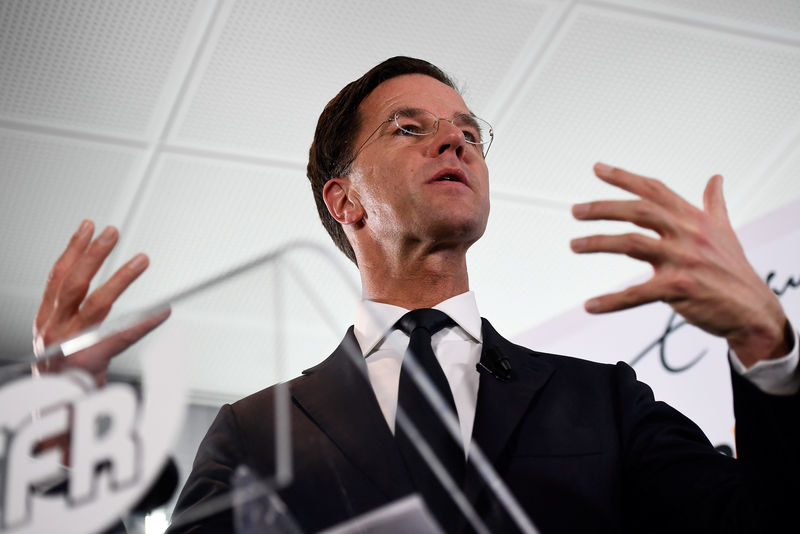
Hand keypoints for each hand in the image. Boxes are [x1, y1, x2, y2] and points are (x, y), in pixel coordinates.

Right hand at [33, 220, 167, 384]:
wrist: (57, 414)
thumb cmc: (64, 375)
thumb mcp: (61, 338)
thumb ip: (75, 312)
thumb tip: (104, 282)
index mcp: (46, 320)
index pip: (58, 277)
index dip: (72, 250)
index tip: (87, 226)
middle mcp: (54, 329)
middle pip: (74, 284)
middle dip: (93, 255)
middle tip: (113, 232)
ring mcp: (71, 345)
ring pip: (98, 305)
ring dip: (120, 278)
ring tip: (142, 259)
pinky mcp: (91, 361)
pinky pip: (123, 337)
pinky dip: (146, 322)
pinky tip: (163, 310)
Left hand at [570, 162, 789, 366]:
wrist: (754, 311)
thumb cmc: (734, 270)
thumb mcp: (726, 231)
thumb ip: (714, 204)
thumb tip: (716, 178)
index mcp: (695, 218)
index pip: (655, 190)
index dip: (624, 178)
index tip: (597, 168)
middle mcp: (688, 234)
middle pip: (639, 211)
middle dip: (603, 208)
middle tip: (575, 210)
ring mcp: (684, 260)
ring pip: (632, 244)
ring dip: (598, 243)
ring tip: (574, 245)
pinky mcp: (679, 289)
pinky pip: (637, 293)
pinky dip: (612, 301)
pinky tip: (590, 305)